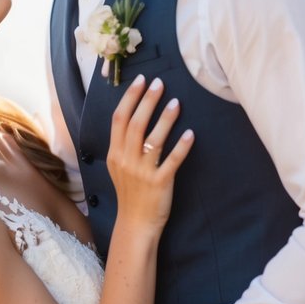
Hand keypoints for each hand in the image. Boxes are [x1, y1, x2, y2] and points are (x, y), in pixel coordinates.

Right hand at [108, 75, 193, 232]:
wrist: (136, 223)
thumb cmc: (130, 193)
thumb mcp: (117, 167)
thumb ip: (122, 145)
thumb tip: (133, 117)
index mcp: (114, 153)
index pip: (119, 119)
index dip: (130, 97)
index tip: (141, 80)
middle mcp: (126, 160)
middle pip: (135, 124)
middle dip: (147, 101)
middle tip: (159, 83)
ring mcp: (142, 172)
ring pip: (153, 139)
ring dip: (165, 119)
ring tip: (176, 102)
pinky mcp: (159, 183)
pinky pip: (171, 161)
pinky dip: (181, 146)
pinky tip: (190, 133)